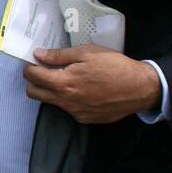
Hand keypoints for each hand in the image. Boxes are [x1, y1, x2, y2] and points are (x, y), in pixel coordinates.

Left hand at [24, 44, 161, 123]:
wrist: (140, 88)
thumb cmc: (114, 66)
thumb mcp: (87, 53)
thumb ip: (59, 56)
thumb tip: (38, 54)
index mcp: (64, 83)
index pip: (32, 77)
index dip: (30, 67)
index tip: (35, 62)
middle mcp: (66, 101)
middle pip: (34, 94)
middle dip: (34, 81)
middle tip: (45, 71)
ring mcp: (76, 112)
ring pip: (51, 102)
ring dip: (51, 91)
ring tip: (66, 79)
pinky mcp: (86, 119)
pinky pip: (68, 109)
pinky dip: (69, 99)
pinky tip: (82, 90)